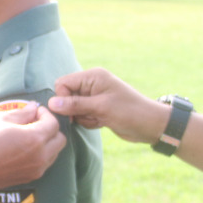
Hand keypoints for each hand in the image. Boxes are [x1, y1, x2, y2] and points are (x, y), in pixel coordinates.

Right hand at [0, 103, 63, 193]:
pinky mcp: (31, 177)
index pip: (53, 123)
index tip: (35, 111)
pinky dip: (42, 153)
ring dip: (48, 142)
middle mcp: (41, 156)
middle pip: (60, 139)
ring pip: (55, 152)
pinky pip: (45, 162)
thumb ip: (22, 112)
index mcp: (35, 139)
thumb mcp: (0, 119)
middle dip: (51, 128)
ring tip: (30, 135)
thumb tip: (34, 107)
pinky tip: (25, 148)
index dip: (45, 114)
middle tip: (35, 122)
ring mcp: (37, 169)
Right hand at [49, 67, 166, 144]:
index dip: (63, 99)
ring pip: (73, 109)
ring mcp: (94, 97)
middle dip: (74, 110)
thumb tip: (51, 103)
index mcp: (92, 76)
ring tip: (100, 119)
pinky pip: (82, 116)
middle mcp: (92, 84)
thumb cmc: (129, 112)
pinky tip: (102, 122)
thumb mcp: (101, 108)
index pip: (63, 83)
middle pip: (66, 96)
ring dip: (83, 118)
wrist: (150, 125)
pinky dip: (89, 122)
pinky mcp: (97, 109)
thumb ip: (75, 104)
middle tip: (90, 115)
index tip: (73, 112)